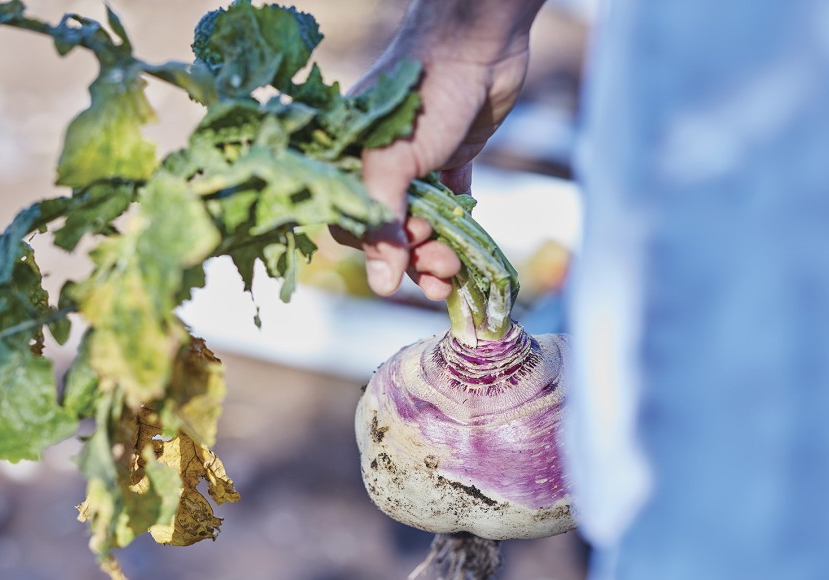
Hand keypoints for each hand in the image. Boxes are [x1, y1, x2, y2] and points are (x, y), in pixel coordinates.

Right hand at [339, 0, 542, 298]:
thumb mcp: (393, 161)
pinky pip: (449, 210)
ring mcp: (416, 167)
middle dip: (412, 257)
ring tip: (453, 268)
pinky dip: (456, 233)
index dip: (373, 251)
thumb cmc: (424, 95)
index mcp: (351, 164)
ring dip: (434, 254)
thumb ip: (383, 223)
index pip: (350, 222)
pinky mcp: (450, 162)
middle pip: (388, 231)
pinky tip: (464, 257)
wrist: (478, 47)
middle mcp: (380, 169)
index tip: (397, 267)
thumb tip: (382, 284)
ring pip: (419, 227)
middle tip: (438, 263)